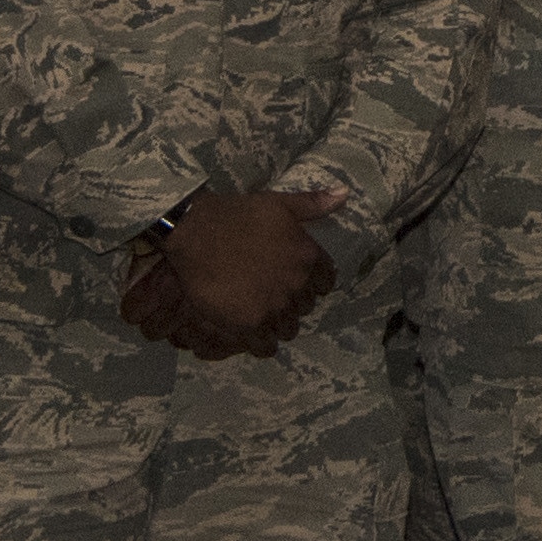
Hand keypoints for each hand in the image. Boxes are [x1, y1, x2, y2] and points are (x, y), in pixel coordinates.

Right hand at [158, 186, 332, 356]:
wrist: (197, 233)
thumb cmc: (236, 215)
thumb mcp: (279, 203)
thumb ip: (313, 204)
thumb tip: (344, 195)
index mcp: (308, 256)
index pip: (325, 283)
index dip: (312, 284)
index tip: (296, 282)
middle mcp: (297, 284)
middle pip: (305, 307)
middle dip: (292, 303)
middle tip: (272, 296)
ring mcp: (274, 306)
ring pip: (288, 328)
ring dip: (278, 324)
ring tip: (261, 315)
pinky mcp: (250, 324)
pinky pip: (266, 346)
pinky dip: (262, 343)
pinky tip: (253, 335)